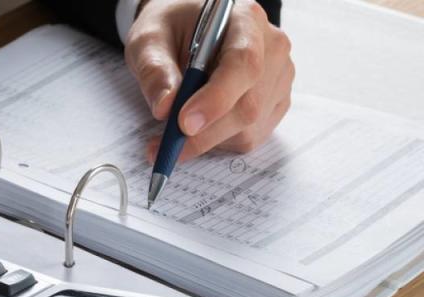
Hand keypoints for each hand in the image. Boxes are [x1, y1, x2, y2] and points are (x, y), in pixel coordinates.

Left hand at [125, 0, 293, 161]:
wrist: (185, 28)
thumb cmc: (170, 29)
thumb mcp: (149, 39)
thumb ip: (155, 70)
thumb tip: (165, 108)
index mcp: (245, 20)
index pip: (243, 64)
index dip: (216, 99)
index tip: (184, 123)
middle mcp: (271, 48)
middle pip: (248, 104)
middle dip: (204, 133)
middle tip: (164, 145)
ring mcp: (277, 77)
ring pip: (250, 127)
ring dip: (207, 140)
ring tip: (172, 133)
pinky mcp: (274, 102)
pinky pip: (250, 136)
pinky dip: (218, 142)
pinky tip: (197, 129)